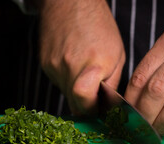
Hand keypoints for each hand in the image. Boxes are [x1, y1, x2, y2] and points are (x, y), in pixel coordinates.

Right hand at [39, 0, 124, 114]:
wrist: (70, 3)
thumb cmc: (99, 26)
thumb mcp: (117, 54)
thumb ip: (112, 84)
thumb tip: (107, 107)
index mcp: (93, 65)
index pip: (85, 104)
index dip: (91, 112)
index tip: (98, 111)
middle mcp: (71, 68)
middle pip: (74, 104)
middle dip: (86, 105)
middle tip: (94, 95)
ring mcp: (55, 67)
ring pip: (66, 94)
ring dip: (76, 91)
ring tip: (84, 71)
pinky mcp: (45, 64)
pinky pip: (58, 82)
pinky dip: (67, 79)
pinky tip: (73, 63)